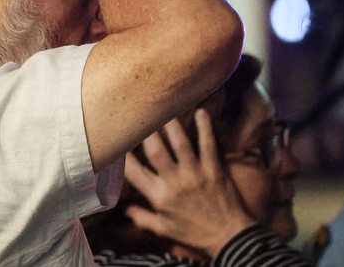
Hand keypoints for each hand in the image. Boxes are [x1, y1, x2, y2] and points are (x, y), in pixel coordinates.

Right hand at [124, 109, 255, 257]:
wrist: (230, 239)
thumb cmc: (195, 234)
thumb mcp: (164, 230)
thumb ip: (142, 217)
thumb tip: (124, 209)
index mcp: (159, 196)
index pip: (134, 171)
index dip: (122, 154)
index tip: (114, 139)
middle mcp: (175, 182)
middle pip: (155, 150)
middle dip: (144, 130)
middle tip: (136, 112)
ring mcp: (196, 174)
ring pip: (180, 143)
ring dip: (170, 123)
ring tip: (162, 105)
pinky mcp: (214, 169)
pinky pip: (208, 144)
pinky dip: (205, 127)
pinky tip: (201, 111)